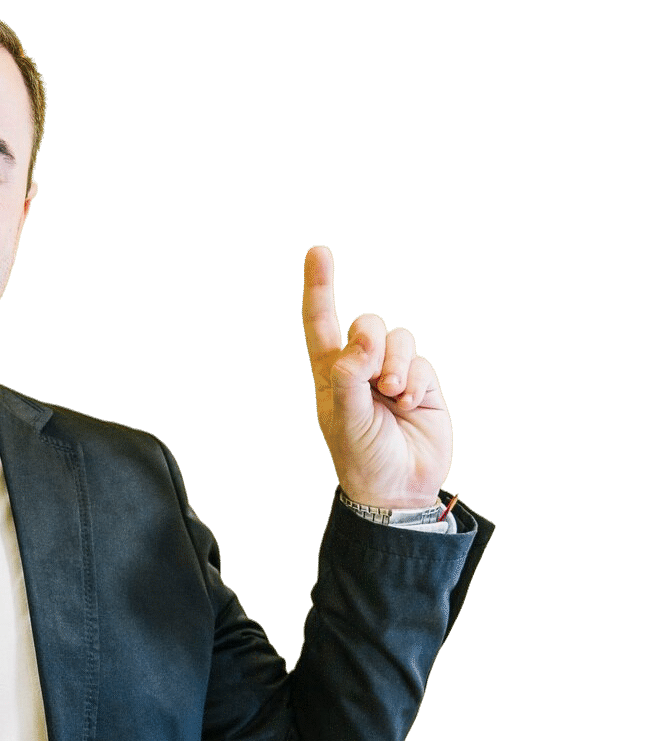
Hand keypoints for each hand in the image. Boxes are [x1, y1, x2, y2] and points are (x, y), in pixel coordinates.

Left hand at [301, 244, 452, 509]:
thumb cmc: (362, 459)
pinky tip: (409, 405)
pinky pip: (420, 361)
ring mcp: (392, 374)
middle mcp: (360, 369)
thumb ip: (349, 376)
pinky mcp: (421, 383)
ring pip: (399, 338)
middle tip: (376, 379)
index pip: (322, 324)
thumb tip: (362, 338)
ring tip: (393, 396)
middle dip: (374, 342)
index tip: (319, 251)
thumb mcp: (346, 419)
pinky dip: (416, 380)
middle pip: (369, 324)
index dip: (320, 288)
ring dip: (397, 363)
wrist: (398, 489)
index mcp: (331, 376)